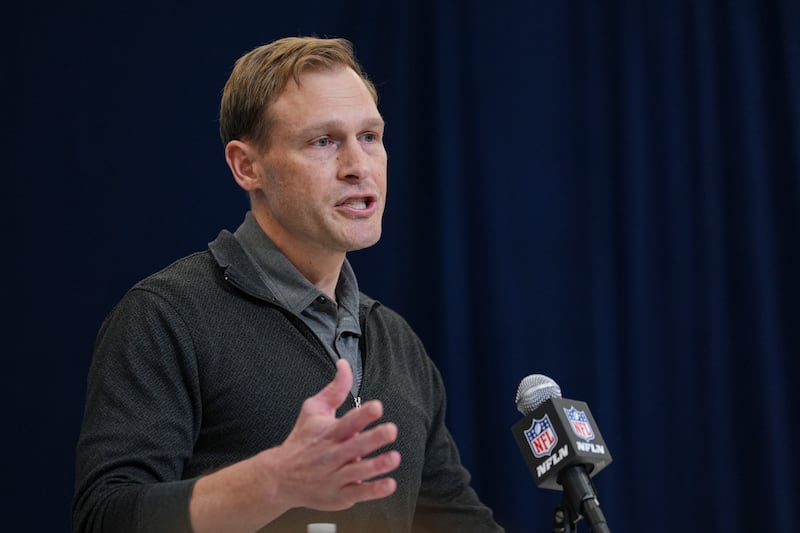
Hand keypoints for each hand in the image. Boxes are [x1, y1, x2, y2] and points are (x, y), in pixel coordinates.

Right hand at [265, 358, 400, 510]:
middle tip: (391, 430)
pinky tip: (389, 484)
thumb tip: (345, 364)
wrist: (280, 478)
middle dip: (374, 438)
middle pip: (355, 446)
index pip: (347, 421)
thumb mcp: (313, 410)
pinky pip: (359, 492)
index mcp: (328, 433)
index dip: (363, 414)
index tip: (377, 407)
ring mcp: (336, 476)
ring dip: (377, 465)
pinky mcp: (340, 495)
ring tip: (394, 457)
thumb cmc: (302, 440)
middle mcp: (332, 454)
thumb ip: (335, 389)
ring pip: (359, 471)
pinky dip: (374, 490)